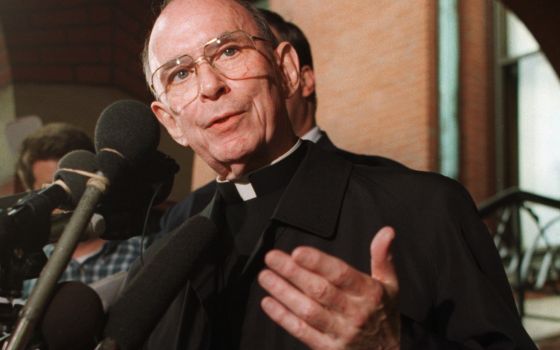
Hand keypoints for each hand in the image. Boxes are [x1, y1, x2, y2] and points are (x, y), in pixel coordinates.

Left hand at [258, 226, 399, 349]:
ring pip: (308, 310)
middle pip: (320, 290)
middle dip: (292, 272)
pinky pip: (302, 331)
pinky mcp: (328, 347)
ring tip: (266, 277)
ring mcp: (340, 331)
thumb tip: (386, 233)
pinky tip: (269, 303)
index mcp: (369, 293)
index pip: (341, 274)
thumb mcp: (391, 285)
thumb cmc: (384, 316)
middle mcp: (354, 312)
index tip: (298, 252)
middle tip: (273, 258)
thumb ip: (382, 256)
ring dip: (283, 292)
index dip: (318, 263)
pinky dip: (283, 317)